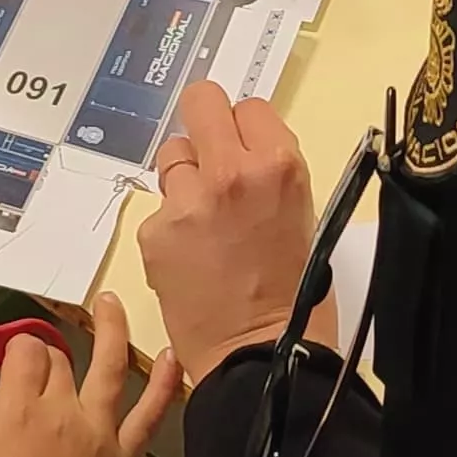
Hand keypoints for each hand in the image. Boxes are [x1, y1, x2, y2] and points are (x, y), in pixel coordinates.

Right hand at [0, 289, 179, 456]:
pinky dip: (166, 382)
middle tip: (37, 362)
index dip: (15, 347)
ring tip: (110, 302)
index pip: (23, 353)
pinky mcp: (125, 455)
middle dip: (46, 353)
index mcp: (18, 411)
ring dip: (113, 329)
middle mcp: (62, 410)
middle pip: (59, 360)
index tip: (7, 356)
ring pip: (111, 367)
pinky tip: (174, 354)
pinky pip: (151, 413)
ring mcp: (99, 431)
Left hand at [140, 79, 327, 384]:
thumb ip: (270, 174)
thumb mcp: (303, 216)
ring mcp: (186, 200)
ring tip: (204, 219)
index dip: (246, 129)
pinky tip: (190, 255)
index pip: (250, 106)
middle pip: (201, 101)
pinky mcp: (154, 231)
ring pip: (173, 155)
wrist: (258, 354)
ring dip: (186, 178)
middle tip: (211, 155)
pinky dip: (171, 226)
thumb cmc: (297, 293)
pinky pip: (159, 208)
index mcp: (279, 165)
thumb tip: (244, 151)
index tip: (245, 149)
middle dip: (206, 124)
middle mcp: (230, 172)